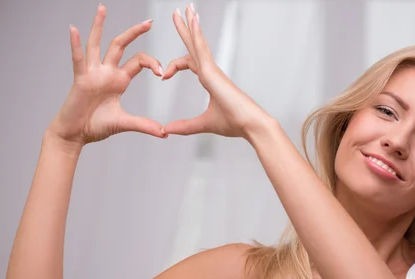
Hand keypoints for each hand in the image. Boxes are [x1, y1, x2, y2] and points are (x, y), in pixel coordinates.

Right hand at [47, 4, 165, 147]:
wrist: (76, 134)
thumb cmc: (96, 126)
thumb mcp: (124, 123)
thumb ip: (144, 125)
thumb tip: (164, 133)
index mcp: (119, 80)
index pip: (138, 61)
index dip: (152, 63)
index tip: (162, 72)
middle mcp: (106, 72)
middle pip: (120, 45)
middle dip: (134, 33)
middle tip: (149, 22)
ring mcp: (92, 73)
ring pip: (96, 44)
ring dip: (99, 26)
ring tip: (103, 8)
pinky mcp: (80, 79)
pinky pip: (78, 59)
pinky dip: (75, 44)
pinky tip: (74, 29)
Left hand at [162, 5, 275, 139]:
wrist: (250, 125)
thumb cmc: (234, 123)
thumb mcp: (203, 124)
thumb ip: (185, 126)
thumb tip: (167, 130)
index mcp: (210, 80)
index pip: (190, 62)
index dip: (174, 66)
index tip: (164, 77)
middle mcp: (211, 71)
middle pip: (195, 44)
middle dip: (185, 28)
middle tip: (177, 11)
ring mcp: (213, 70)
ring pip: (198, 42)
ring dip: (190, 24)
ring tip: (184, 8)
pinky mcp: (213, 72)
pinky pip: (202, 48)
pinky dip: (196, 34)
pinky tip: (191, 20)